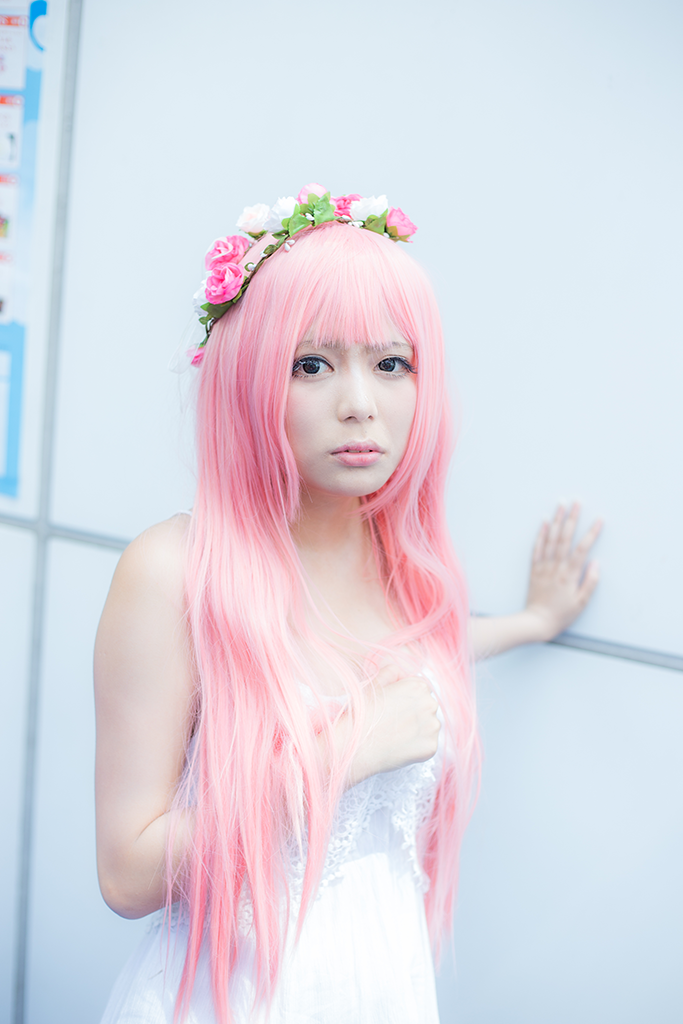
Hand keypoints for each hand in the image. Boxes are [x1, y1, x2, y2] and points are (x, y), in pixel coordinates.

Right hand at [345, 665, 440, 785]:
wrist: (357, 745)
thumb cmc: (363, 713)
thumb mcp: (375, 683)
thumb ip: (392, 672)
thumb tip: (403, 675)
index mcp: (419, 686)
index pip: (421, 689)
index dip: (406, 698)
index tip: (394, 707)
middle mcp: (431, 704)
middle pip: (427, 706)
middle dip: (415, 712)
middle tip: (394, 722)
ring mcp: (433, 727)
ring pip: (429, 725)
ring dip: (418, 729)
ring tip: (396, 734)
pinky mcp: (431, 747)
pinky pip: (427, 744)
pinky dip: (417, 746)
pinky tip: (400, 746)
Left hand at [524, 502, 601, 641]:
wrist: (536, 622)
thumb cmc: (561, 614)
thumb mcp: (581, 603)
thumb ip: (590, 582)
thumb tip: (596, 563)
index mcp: (570, 574)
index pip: (582, 548)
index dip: (591, 533)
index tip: (599, 519)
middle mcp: (556, 566)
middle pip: (565, 537)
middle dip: (572, 517)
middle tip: (577, 501)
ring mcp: (543, 566)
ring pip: (551, 538)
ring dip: (557, 519)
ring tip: (562, 503)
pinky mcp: (534, 569)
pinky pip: (537, 547)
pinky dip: (541, 533)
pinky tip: (544, 521)